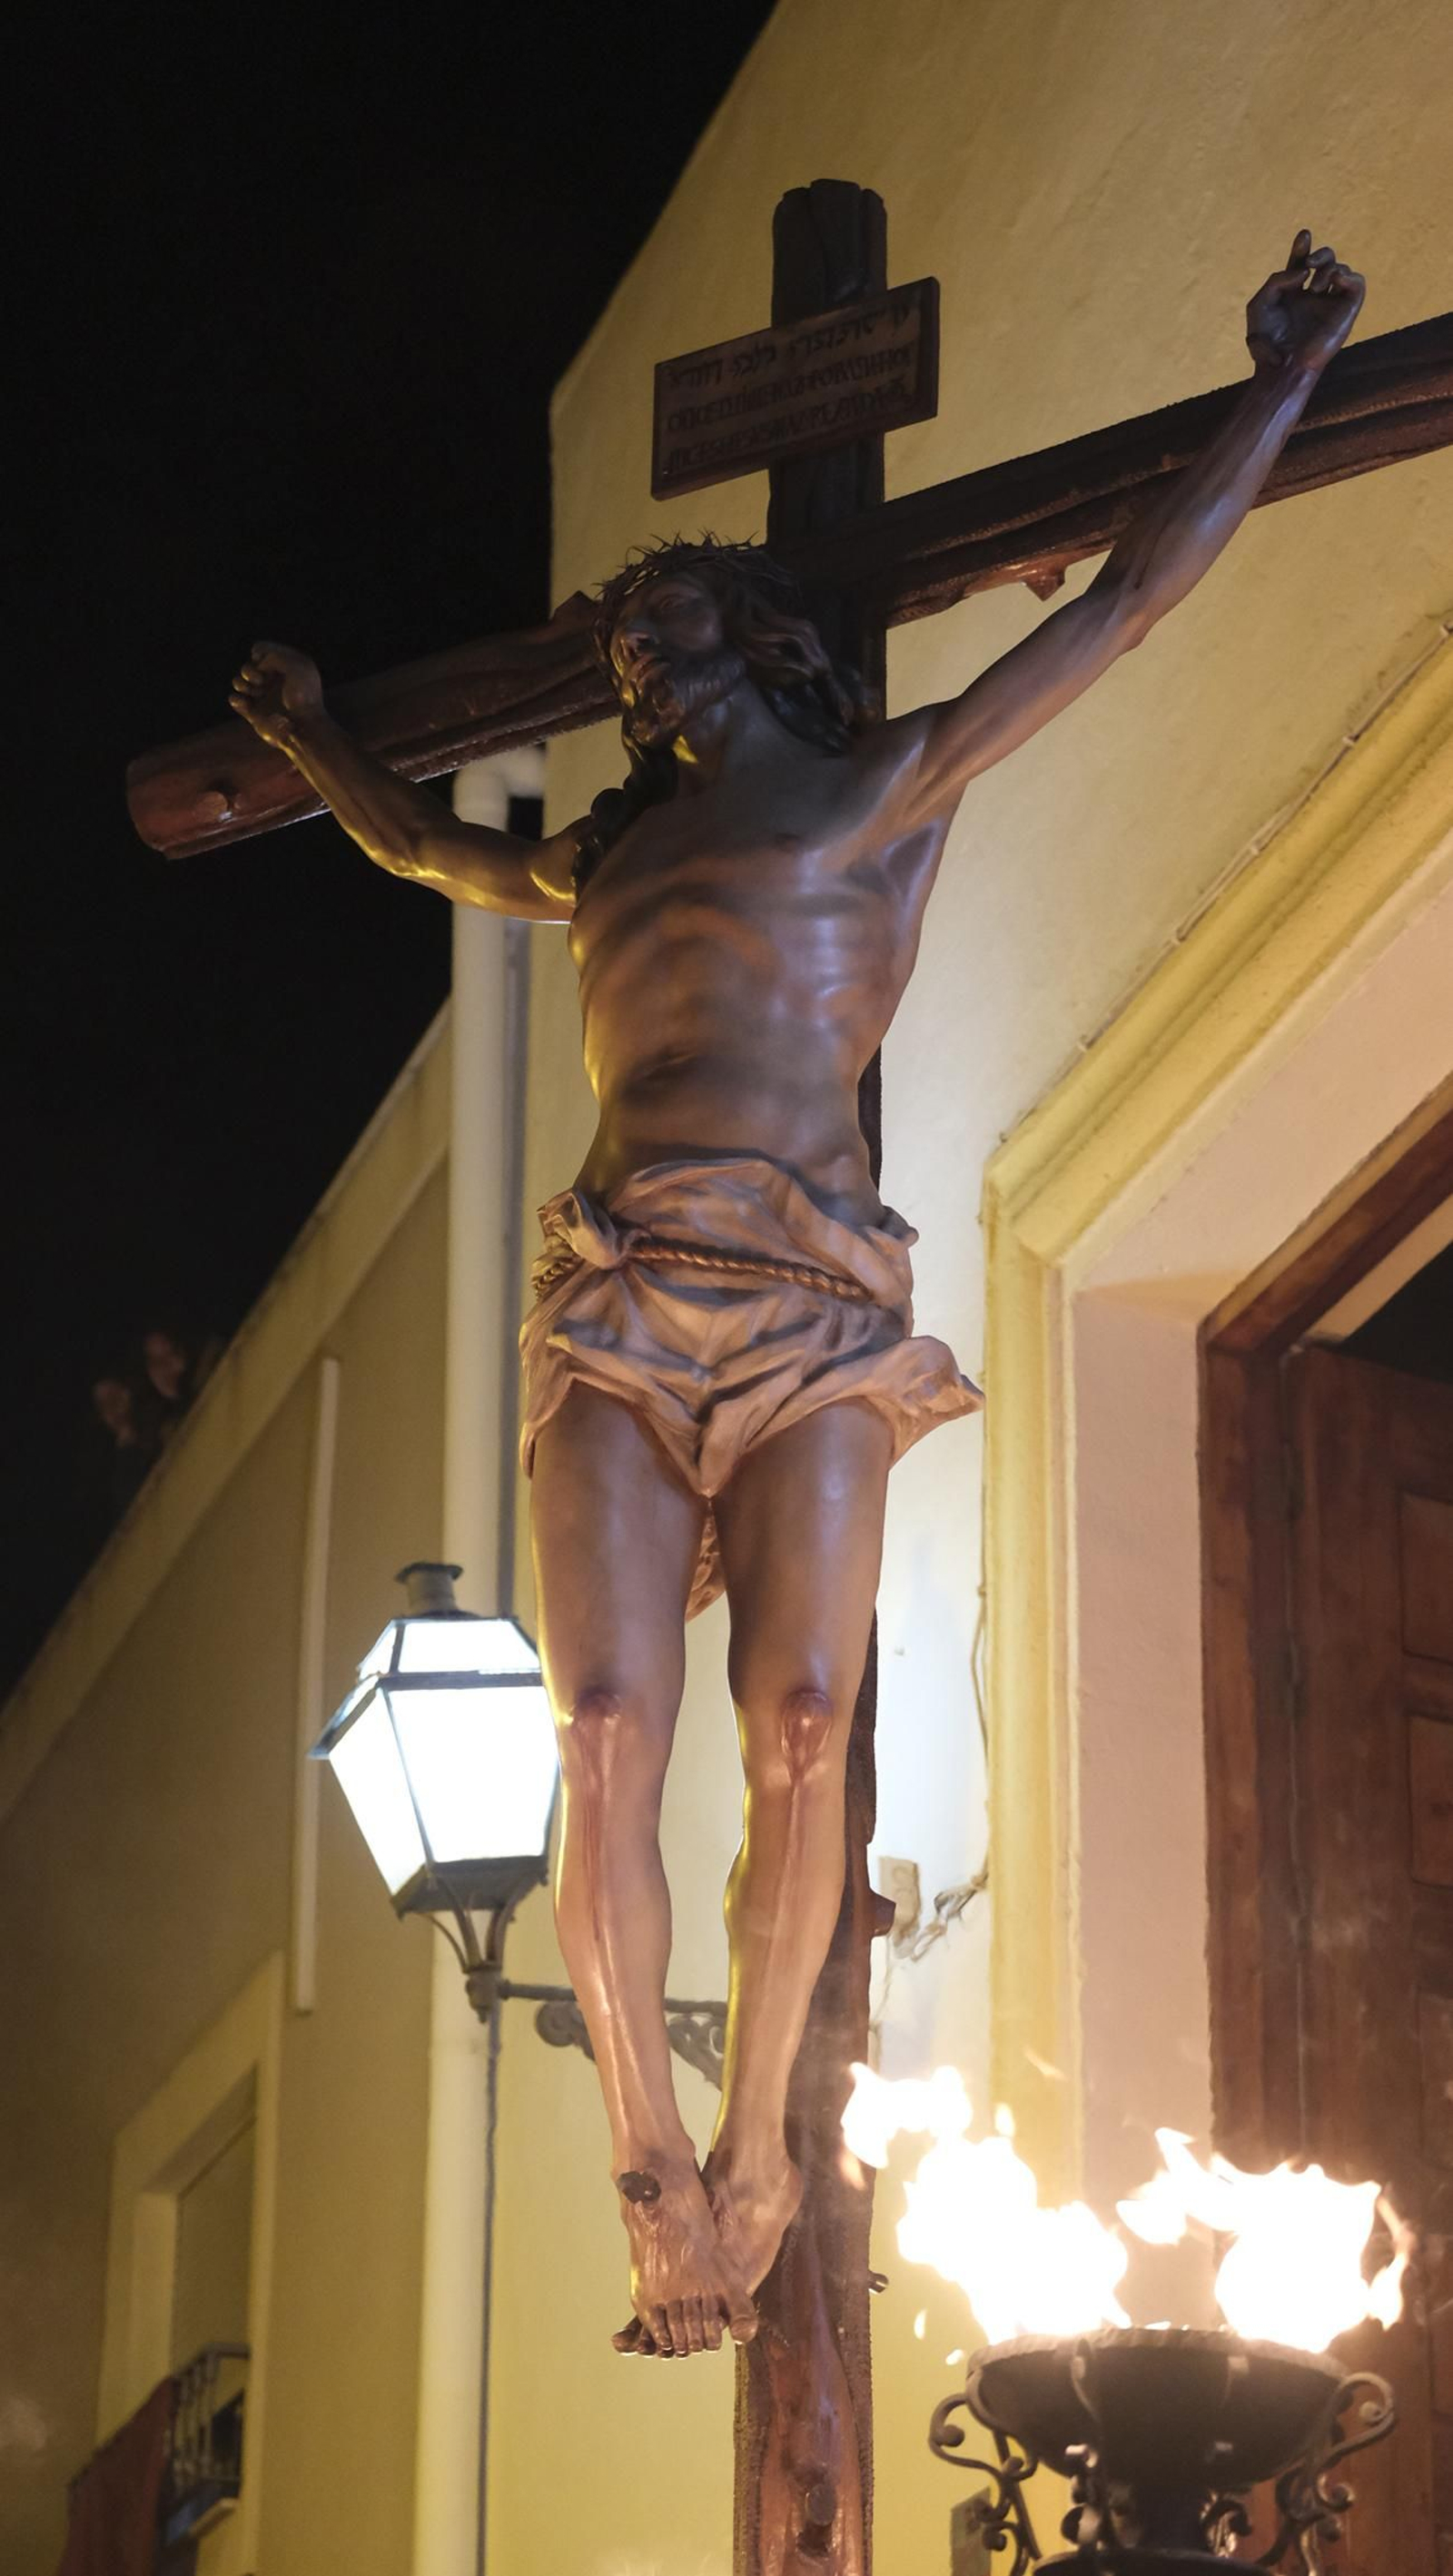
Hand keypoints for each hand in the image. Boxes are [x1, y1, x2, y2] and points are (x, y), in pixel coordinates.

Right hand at [229, 640, 324, 749]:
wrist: (304, 725)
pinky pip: (234, 700)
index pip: (262, 649)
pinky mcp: (254, 712)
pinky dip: (236, 700)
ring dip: (241, 683)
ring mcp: (262, 696)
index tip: (264, 660)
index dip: (260, 652)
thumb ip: (275, 655)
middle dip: (250, 670)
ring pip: (239, 681)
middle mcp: (272, 680)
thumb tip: (257, 664)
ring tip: (254, 692)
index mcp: (283, 667)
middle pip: (248, 665)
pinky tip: (246, 703)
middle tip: (262, 680)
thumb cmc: (304, 696)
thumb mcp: (297, 666)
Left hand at [1246, 230, 1364, 376]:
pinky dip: (1347, 275)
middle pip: (1326, 260)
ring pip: (1341, 268)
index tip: (1304, 236)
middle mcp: (1314, 298)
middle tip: (1308, 265)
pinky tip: (1331, 284)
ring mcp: (1332, 304)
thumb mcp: (1260, 304)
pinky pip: (1358, 282)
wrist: (1283, 365)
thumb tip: (1305, 271)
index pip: (1303, 264)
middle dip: (1319, 254)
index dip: (1304, 247)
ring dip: (1327, 269)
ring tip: (1314, 290)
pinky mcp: (1347, 311)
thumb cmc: (1268, 341)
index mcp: (1294, 295)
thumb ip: (1278, 279)